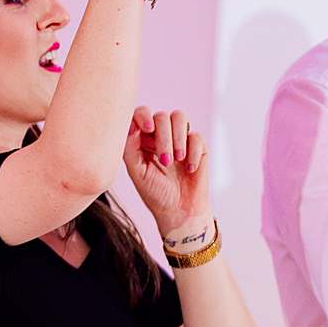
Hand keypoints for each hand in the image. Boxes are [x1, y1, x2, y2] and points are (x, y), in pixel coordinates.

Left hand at [123, 107, 211, 241]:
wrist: (179, 211)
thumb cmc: (155, 193)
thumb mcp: (137, 172)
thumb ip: (130, 148)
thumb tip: (131, 124)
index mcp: (142, 139)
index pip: (141, 115)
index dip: (143, 115)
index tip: (147, 129)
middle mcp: (160, 135)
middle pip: (162, 116)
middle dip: (164, 137)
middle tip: (165, 161)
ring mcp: (179, 139)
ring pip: (179, 117)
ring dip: (178, 138)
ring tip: (176, 160)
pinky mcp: (197, 146)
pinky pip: (196, 136)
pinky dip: (193, 152)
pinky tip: (190, 169)